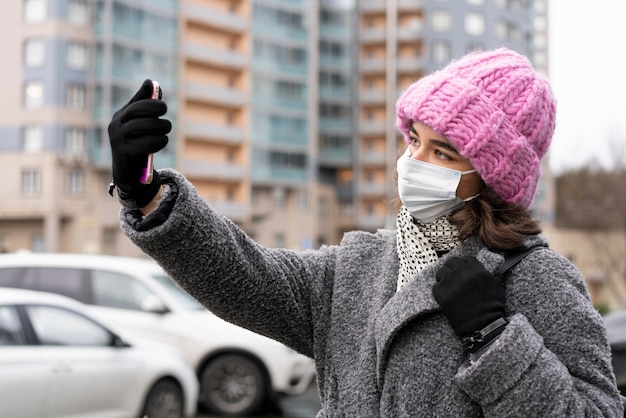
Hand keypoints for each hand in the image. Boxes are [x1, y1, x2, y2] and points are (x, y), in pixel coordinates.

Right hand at [108, 79, 170, 207]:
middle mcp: (116, 125)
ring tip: (164, 135)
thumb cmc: (137, 144)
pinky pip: (148, 142)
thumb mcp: (140, 124)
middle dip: (159, 116)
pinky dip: (159, 142)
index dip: (154, 102)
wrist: (129, 173)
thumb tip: (151, 82)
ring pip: (148, 126)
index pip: (139, 103)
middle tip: (166, 124)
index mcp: (120, 116)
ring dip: (162, 130)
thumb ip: (145, 105)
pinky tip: (160, 143)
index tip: (163, 108)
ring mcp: (118, 139)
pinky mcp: (125, 152)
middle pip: (143, 112)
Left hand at [433, 256, 505, 347]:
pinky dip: (439, 291)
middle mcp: (461, 273)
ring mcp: (450, 283)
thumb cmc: (492, 307)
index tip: (463, 269)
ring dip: (444, 278)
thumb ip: (492, 274)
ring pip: (441, 272)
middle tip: (453, 276)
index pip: (465, 258)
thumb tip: (494, 270)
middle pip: (451, 262)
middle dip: (452, 268)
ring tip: (448, 285)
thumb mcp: (497, 286)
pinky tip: (445, 296)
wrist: (483, 325)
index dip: (465, 264)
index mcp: (476, 269)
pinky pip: (435, 287)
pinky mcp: (441, 294)